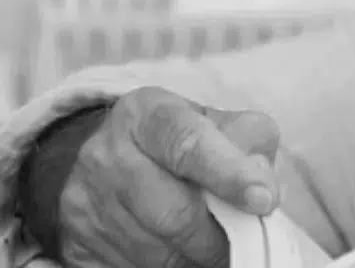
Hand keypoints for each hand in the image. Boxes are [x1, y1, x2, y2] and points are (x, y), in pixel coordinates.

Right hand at [58, 87, 280, 267]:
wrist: (111, 156)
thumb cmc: (180, 139)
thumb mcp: (217, 122)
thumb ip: (250, 142)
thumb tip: (263, 184)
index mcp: (147, 114)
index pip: (189, 145)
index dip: (230, 176)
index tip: (264, 201)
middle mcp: (107, 154)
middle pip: (173, 214)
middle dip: (217, 236)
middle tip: (242, 239)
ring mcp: (85, 201)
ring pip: (155, 252)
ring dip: (195, 258)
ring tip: (214, 247)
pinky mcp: (77, 242)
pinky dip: (169, 267)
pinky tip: (182, 254)